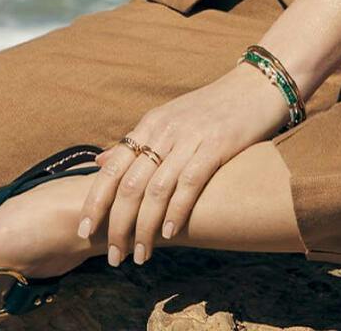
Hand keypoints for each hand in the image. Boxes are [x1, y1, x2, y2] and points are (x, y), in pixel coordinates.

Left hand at [77, 60, 291, 264]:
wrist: (256, 85)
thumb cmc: (212, 107)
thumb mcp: (169, 117)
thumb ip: (136, 142)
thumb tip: (99, 161)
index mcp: (150, 123)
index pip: (112, 167)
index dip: (95, 201)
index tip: (84, 231)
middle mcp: (165, 129)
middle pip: (130, 184)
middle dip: (118, 225)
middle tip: (115, 257)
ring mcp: (190, 136)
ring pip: (156, 189)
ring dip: (144, 228)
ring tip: (141, 255)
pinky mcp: (217, 144)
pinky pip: (189, 183)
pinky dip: (176, 211)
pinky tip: (169, 234)